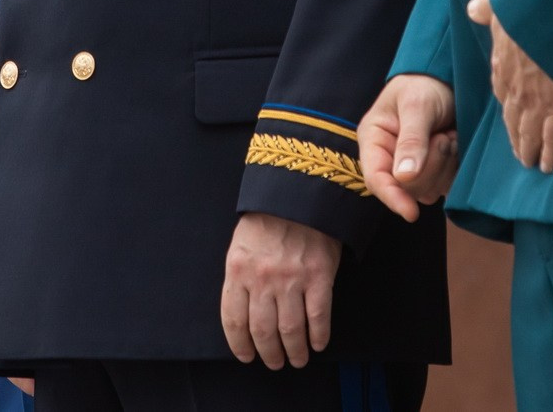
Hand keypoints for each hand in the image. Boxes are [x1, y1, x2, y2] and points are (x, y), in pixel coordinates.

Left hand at [220, 212, 338, 369]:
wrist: (299, 191)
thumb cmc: (268, 217)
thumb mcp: (241, 244)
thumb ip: (241, 276)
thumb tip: (243, 310)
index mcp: (238, 271)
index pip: (234, 320)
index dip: (240, 344)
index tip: (246, 356)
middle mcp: (262, 280)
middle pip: (262, 331)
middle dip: (268, 354)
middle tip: (274, 362)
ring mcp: (291, 280)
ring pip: (290, 330)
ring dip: (294, 351)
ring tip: (296, 359)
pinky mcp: (318, 277)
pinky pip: (318, 317)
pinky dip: (318, 336)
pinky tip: (317, 344)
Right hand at [360, 73, 457, 220]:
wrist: (450, 77)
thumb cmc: (425, 85)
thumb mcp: (417, 105)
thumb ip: (411, 139)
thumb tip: (404, 177)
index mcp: (374, 140)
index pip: (376, 178)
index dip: (391, 197)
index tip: (411, 213)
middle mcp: (389, 159)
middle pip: (406, 188)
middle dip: (431, 166)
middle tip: (442, 136)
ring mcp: (413, 168)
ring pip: (428, 190)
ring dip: (445, 164)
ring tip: (447, 135)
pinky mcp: (434, 172)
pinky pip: (446, 187)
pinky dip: (454, 168)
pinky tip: (454, 144)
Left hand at [468, 0, 552, 172]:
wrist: (550, 18)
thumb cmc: (528, 9)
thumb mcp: (502, 6)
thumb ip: (488, 10)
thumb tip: (473, 7)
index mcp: (504, 64)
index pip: (502, 91)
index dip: (507, 104)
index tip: (509, 114)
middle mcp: (515, 88)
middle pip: (512, 118)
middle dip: (515, 135)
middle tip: (518, 151)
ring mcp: (536, 103)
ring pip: (529, 133)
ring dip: (528, 149)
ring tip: (530, 162)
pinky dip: (550, 154)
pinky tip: (549, 166)